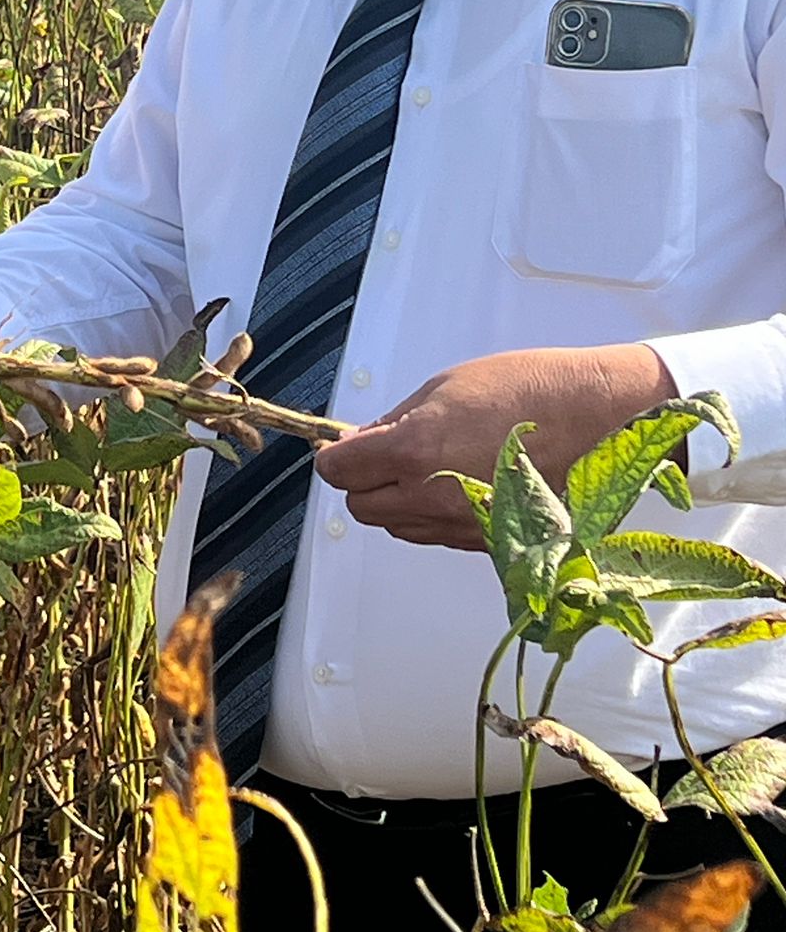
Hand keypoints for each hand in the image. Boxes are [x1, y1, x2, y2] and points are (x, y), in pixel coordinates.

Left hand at [312, 343, 676, 551]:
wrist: (596, 416)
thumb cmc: (528, 389)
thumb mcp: (443, 388)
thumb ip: (392, 423)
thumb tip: (358, 443)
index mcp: (414, 451)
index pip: (339, 471)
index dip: (336, 456)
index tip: (342, 445)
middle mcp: (433, 498)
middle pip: (362, 507)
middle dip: (363, 480)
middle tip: (382, 452)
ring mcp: (462, 526)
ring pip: (398, 527)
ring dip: (397, 500)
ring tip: (429, 464)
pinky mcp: (489, 543)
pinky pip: (437, 536)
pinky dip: (432, 515)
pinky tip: (455, 483)